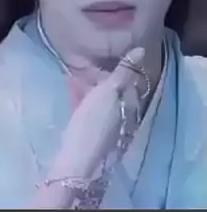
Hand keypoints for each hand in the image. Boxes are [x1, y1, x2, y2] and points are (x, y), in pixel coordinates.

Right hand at [31, 47, 144, 208]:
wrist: (76, 160)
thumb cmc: (93, 123)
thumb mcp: (109, 93)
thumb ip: (123, 73)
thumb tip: (141, 50)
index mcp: (129, 106)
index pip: (128, 82)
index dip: (118, 67)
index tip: (107, 53)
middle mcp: (121, 117)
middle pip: (113, 92)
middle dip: (101, 77)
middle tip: (86, 60)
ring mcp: (105, 127)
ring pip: (99, 101)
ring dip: (89, 86)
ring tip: (75, 72)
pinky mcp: (89, 134)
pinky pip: (86, 110)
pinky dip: (81, 98)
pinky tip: (70, 90)